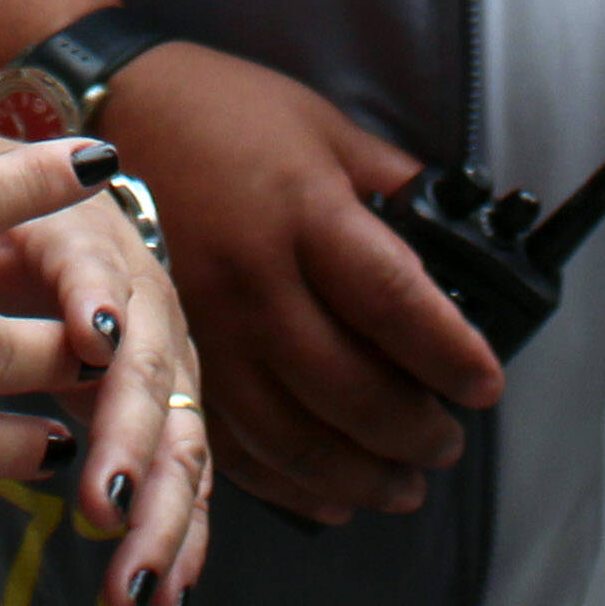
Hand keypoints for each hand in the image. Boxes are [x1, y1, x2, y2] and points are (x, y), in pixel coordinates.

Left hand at [0, 155, 216, 605]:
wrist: (61, 234)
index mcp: (83, 245)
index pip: (93, 271)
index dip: (95, 303)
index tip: (88, 342)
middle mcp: (140, 305)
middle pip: (150, 374)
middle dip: (133, 443)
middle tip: (103, 504)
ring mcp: (163, 369)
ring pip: (180, 441)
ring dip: (163, 513)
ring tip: (132, 582)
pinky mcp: (168, 421)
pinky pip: (186, 482)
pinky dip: (181, 538)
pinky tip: (163, 599)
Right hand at [94, 41, 499, 528]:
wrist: (118, 109)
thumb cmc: (229, 112)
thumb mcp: (327, 129)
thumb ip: (393, 186)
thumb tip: (461, 238)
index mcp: (305, 212)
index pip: (395, 301)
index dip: (450, 354)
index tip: (486, 386)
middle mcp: (254, 279)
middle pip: (347, 386)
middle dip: (412, 432)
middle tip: (448, 444)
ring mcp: (205, 326)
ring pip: (289, 435)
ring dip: (357, 475)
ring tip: (403, 486)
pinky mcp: (168, 356)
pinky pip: (228, 443)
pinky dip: (284, 485)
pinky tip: (328, 496)